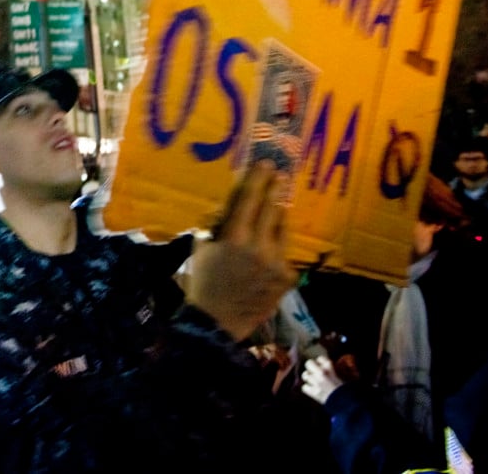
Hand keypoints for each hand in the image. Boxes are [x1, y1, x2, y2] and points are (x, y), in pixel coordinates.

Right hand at [185, 161, 296, 340]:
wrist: (217, 323)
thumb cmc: (202, 283)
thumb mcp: (200, 250)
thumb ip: (216, 229)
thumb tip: (228, 210)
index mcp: (234, 237)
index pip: (250, 199)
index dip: (259, 179)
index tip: (267, 164)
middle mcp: (259, 246)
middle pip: (272, 209)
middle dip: (275, 190)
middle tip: (280, 176)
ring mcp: (277, 263)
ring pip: (283, 231)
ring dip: (278, 220)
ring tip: (276, 212)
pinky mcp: (288, 277)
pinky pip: (284, 255)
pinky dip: (276, 251)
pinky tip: (268, 255)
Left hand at [301, 355, 343, 403]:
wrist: (347, 404)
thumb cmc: (348, 389)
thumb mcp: (347, 375)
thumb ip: (341, 368)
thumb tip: (339, 363)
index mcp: (329, 366)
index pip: (320, 358)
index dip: (321, 362)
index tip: (323, 365)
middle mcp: (321, 372)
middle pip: (308, 363)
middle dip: (311, 367)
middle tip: (315, 371)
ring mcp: (316, 382)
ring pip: (305, 375)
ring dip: (309, 378)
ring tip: (314, 381)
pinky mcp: (313, 392)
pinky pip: (304, 387)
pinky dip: (308, 388)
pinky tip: (313, 389)